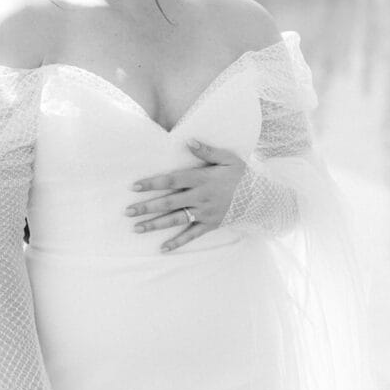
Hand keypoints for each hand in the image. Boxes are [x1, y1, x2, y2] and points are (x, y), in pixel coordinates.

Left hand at [127, 138, 245, 251]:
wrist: (261, 198)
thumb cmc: (242, 175)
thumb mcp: (228, 158)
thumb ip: (207, 151)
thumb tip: (188, 141)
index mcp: (202, 179)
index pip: (172, 180)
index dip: (152, 183)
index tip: (134, 187)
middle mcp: (201, 197)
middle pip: (169, 202)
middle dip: (147, 207)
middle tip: (127, 211)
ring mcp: (205, 213)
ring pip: (176, 220)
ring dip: (155, 224)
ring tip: (136, 228)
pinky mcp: (210, 225)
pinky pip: (191, 235)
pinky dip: (177, 242)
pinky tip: (163, 248)